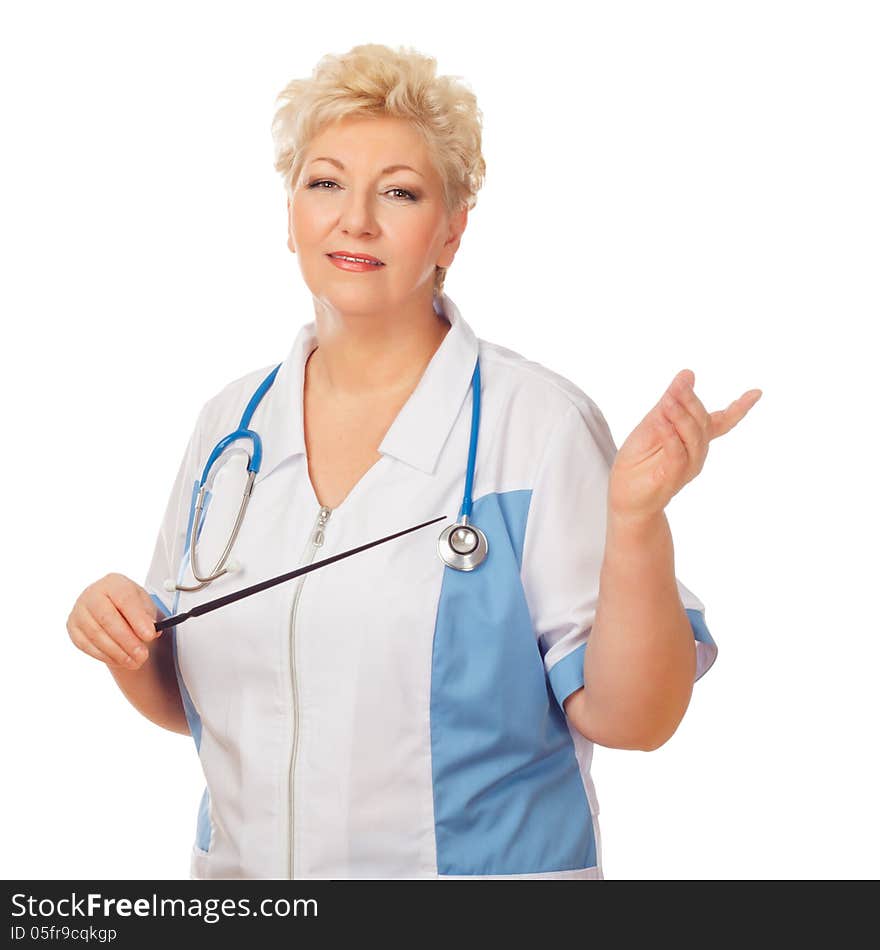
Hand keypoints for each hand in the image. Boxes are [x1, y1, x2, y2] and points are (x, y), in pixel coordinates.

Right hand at [66, 573, 161, 670]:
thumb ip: (148, 617)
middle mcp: (92, 594)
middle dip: (127, 640)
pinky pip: (86, 645)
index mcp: (113, 583)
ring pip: (96, 634)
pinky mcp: (72, 627)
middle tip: (142, 654)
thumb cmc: (129, 606)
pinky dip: (105, 655)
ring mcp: (79, 610)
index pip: (125, 599)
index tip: (150, 635)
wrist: (112, 608)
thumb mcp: (144, 605)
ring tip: (135, 661)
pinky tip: (120, 660)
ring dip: (117, 652)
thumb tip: (152, 630)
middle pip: (107, 619)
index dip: (137, 619)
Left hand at [608, 369, 761, 521]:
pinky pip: (677, 453)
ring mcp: (688, 466)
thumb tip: (688, 373)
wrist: (625, 496)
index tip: (756, 393)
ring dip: (680, 415)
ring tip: (667, 402)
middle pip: (702, 422)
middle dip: (690, 401)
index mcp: (694, 439)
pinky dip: (670, 434)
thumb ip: (670, 401)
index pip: (721, 422)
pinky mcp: (673, 476)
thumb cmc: (638, 461)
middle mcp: (696, 452)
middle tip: (678, 386)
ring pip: (693, 436)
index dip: (739, 408)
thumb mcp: (652, 423)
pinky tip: (661, 421)